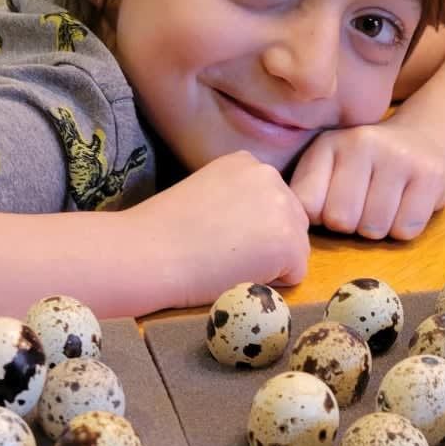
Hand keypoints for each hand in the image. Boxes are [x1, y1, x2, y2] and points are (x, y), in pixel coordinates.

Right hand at [134, 150, 310, 306]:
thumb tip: (257, 227)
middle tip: (223, 252)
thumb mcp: (205, 192)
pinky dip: (271, 283)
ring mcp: (283, 207)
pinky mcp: (288, 242)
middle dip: (266, 244)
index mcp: (247, 162)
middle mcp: (270, 175)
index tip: (216, 232)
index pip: (270, 203)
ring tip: (228, 261)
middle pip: (290, 222)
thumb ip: (236, 200)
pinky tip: (237, 272)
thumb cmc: (162, 232)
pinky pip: (295, 274)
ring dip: (270, 263)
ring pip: (295, 247)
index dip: (248, 228)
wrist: (148, 252)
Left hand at [289, 121, 444, 241]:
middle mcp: (361, 142)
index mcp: (328, 144)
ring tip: (386, 203)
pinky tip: (406, 204)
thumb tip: (292, 229)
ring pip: (374, 229)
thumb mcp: (329, 170)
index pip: (308, 206)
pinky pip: (405, 229)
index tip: (333, 204)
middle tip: (364, 205)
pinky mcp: (430, 174)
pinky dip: (404, 228)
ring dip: (379, 229)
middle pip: (342, 221)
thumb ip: (306, 194)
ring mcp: (398, 156)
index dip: (321, 218)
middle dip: (351, 226)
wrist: (423, 142)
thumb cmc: (365, 170)